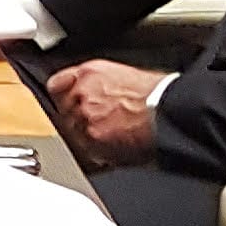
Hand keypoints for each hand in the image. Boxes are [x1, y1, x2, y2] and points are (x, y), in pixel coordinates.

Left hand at [46, 60, 165, 165]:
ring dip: (88, 136)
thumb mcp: (123, 75)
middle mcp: (82, 93)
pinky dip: (99, 152)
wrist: (169, 111)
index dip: (63, 96)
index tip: (67, 102)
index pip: (56, 85)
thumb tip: (90, 91)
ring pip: (74, 132)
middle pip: (64, 111)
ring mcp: (85, 117)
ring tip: (114, 135)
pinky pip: (87, 150)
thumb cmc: (157, 94)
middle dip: (78, 119)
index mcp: (89, 73)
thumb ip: (97, 82)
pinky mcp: (92, 140)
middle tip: (100, 123)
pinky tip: (117, 146)